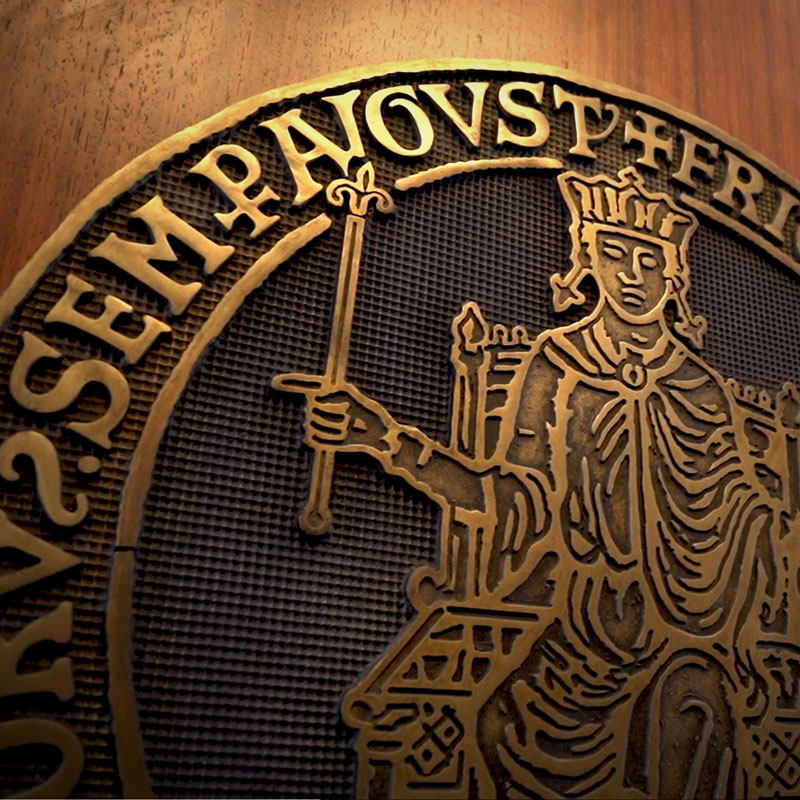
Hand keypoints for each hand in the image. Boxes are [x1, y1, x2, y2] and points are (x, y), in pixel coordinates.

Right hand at [272, 372, 391, 452]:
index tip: (275, 383)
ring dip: (333, 426)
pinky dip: (329, 439)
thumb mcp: (352, 398)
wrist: (376, 435)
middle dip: (331, 412)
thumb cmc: (368, 413)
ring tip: (347, 427)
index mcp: (326, 392)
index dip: (291, 383)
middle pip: (310, 408)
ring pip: (312, 424)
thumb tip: (314, 398)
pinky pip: (312, 438)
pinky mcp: (317, 440)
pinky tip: (341, 437)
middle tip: (349, 416)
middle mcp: (317, 407)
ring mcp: (316, 423)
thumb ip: (331, 392)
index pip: (304, 385)